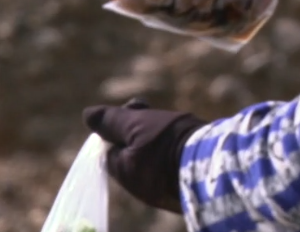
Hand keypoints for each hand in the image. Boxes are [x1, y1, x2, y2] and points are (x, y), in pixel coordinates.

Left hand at [83, 99, 207, 213]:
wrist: (211, 163)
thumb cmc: (169, 142)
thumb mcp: (137, 124)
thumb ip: (112, 121)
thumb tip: (87, 115)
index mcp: (124, 173)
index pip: (111, 147)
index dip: (119, 124)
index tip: (136, 107)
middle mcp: (140, 188)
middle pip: (132, 154)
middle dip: (139, 130)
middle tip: (153, 111)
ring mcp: (162, 192)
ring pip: (153, 160)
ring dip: (159, 141)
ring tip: (175, 124)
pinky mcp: (182, 190)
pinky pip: (172, 168)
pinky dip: (175, 153)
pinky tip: (186, 140)